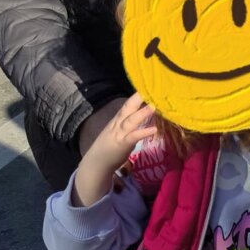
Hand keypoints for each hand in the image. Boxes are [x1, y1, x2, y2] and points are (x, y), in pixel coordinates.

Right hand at [72, 93, 156, 207]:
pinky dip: (143, 132)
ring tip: (154, 107)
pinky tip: (153, 130)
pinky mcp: (122, 145)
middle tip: (151, 88)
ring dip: (142, 113)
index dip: (138, 95)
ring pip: (130, 120)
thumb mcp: (119, 131)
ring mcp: (119, 134)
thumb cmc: (109, 147)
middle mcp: (118, 124)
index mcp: (117, 120)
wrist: (96, 163)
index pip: (128, 104)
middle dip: (138, 97)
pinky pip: (133, 137)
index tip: (149, 86)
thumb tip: (144, 114)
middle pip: (128, 108)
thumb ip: (129, 123)